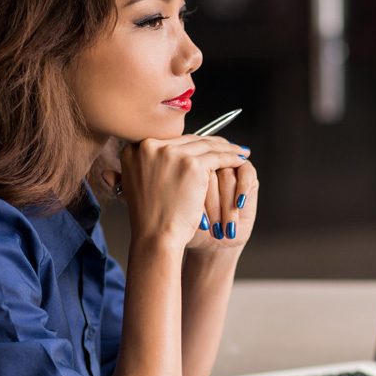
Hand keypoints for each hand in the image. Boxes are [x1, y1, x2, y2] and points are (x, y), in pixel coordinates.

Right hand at [105, 135, 248, 252]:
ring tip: (238, 151)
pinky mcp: (192, 165)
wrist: (156, 236)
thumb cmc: (149, 218)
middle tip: (226, 145)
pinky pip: (218, 157)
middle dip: (210, 142)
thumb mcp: (136, 186)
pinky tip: (240, 159)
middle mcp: (149, 146)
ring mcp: (171, 154)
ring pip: (205, 145)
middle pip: (188, 140)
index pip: (170, 140)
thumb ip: (142, 168)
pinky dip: (231, 158)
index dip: (190, 143)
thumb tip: (140, 161)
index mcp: (134, 149)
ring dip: (225, 148)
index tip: (204, 144)